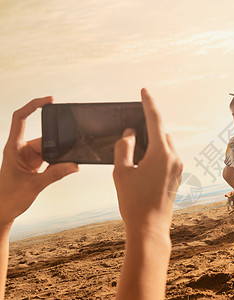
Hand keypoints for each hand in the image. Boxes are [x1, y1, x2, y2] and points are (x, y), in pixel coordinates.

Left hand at [0, 97, 78, 226]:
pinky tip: (64, 167)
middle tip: (70, 151)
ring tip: (66, 165)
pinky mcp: (34, 164)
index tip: (49, 100)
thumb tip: (74, 165)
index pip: (20, 118)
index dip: (33, 105)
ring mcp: (27, 156)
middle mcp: (20, 149)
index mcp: (13, 148)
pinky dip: (58, 161)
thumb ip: (55, 174)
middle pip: (44, 137)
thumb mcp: (34, 186)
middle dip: (58, 143)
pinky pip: (50, 157)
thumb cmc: (8, 198)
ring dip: (58, 156)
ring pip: (49, 148)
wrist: (2, 211)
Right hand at [113, 88, 182, 235]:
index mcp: (161, 153)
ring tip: (135, 155)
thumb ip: (124, 147)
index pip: (155, 120)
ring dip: (152, 144)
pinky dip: (157, 155)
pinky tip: (144, 166)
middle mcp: (174, 158)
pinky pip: (168, 157)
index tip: (144, 91)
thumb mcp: (122, 172)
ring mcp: (178, 168)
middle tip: (130, 134)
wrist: (150, 228)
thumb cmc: (134, 202)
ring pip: (165, 146)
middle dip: (147, 130)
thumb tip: (130, 133)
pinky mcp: (178, 177)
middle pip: (161, 133)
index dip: (148, 103)